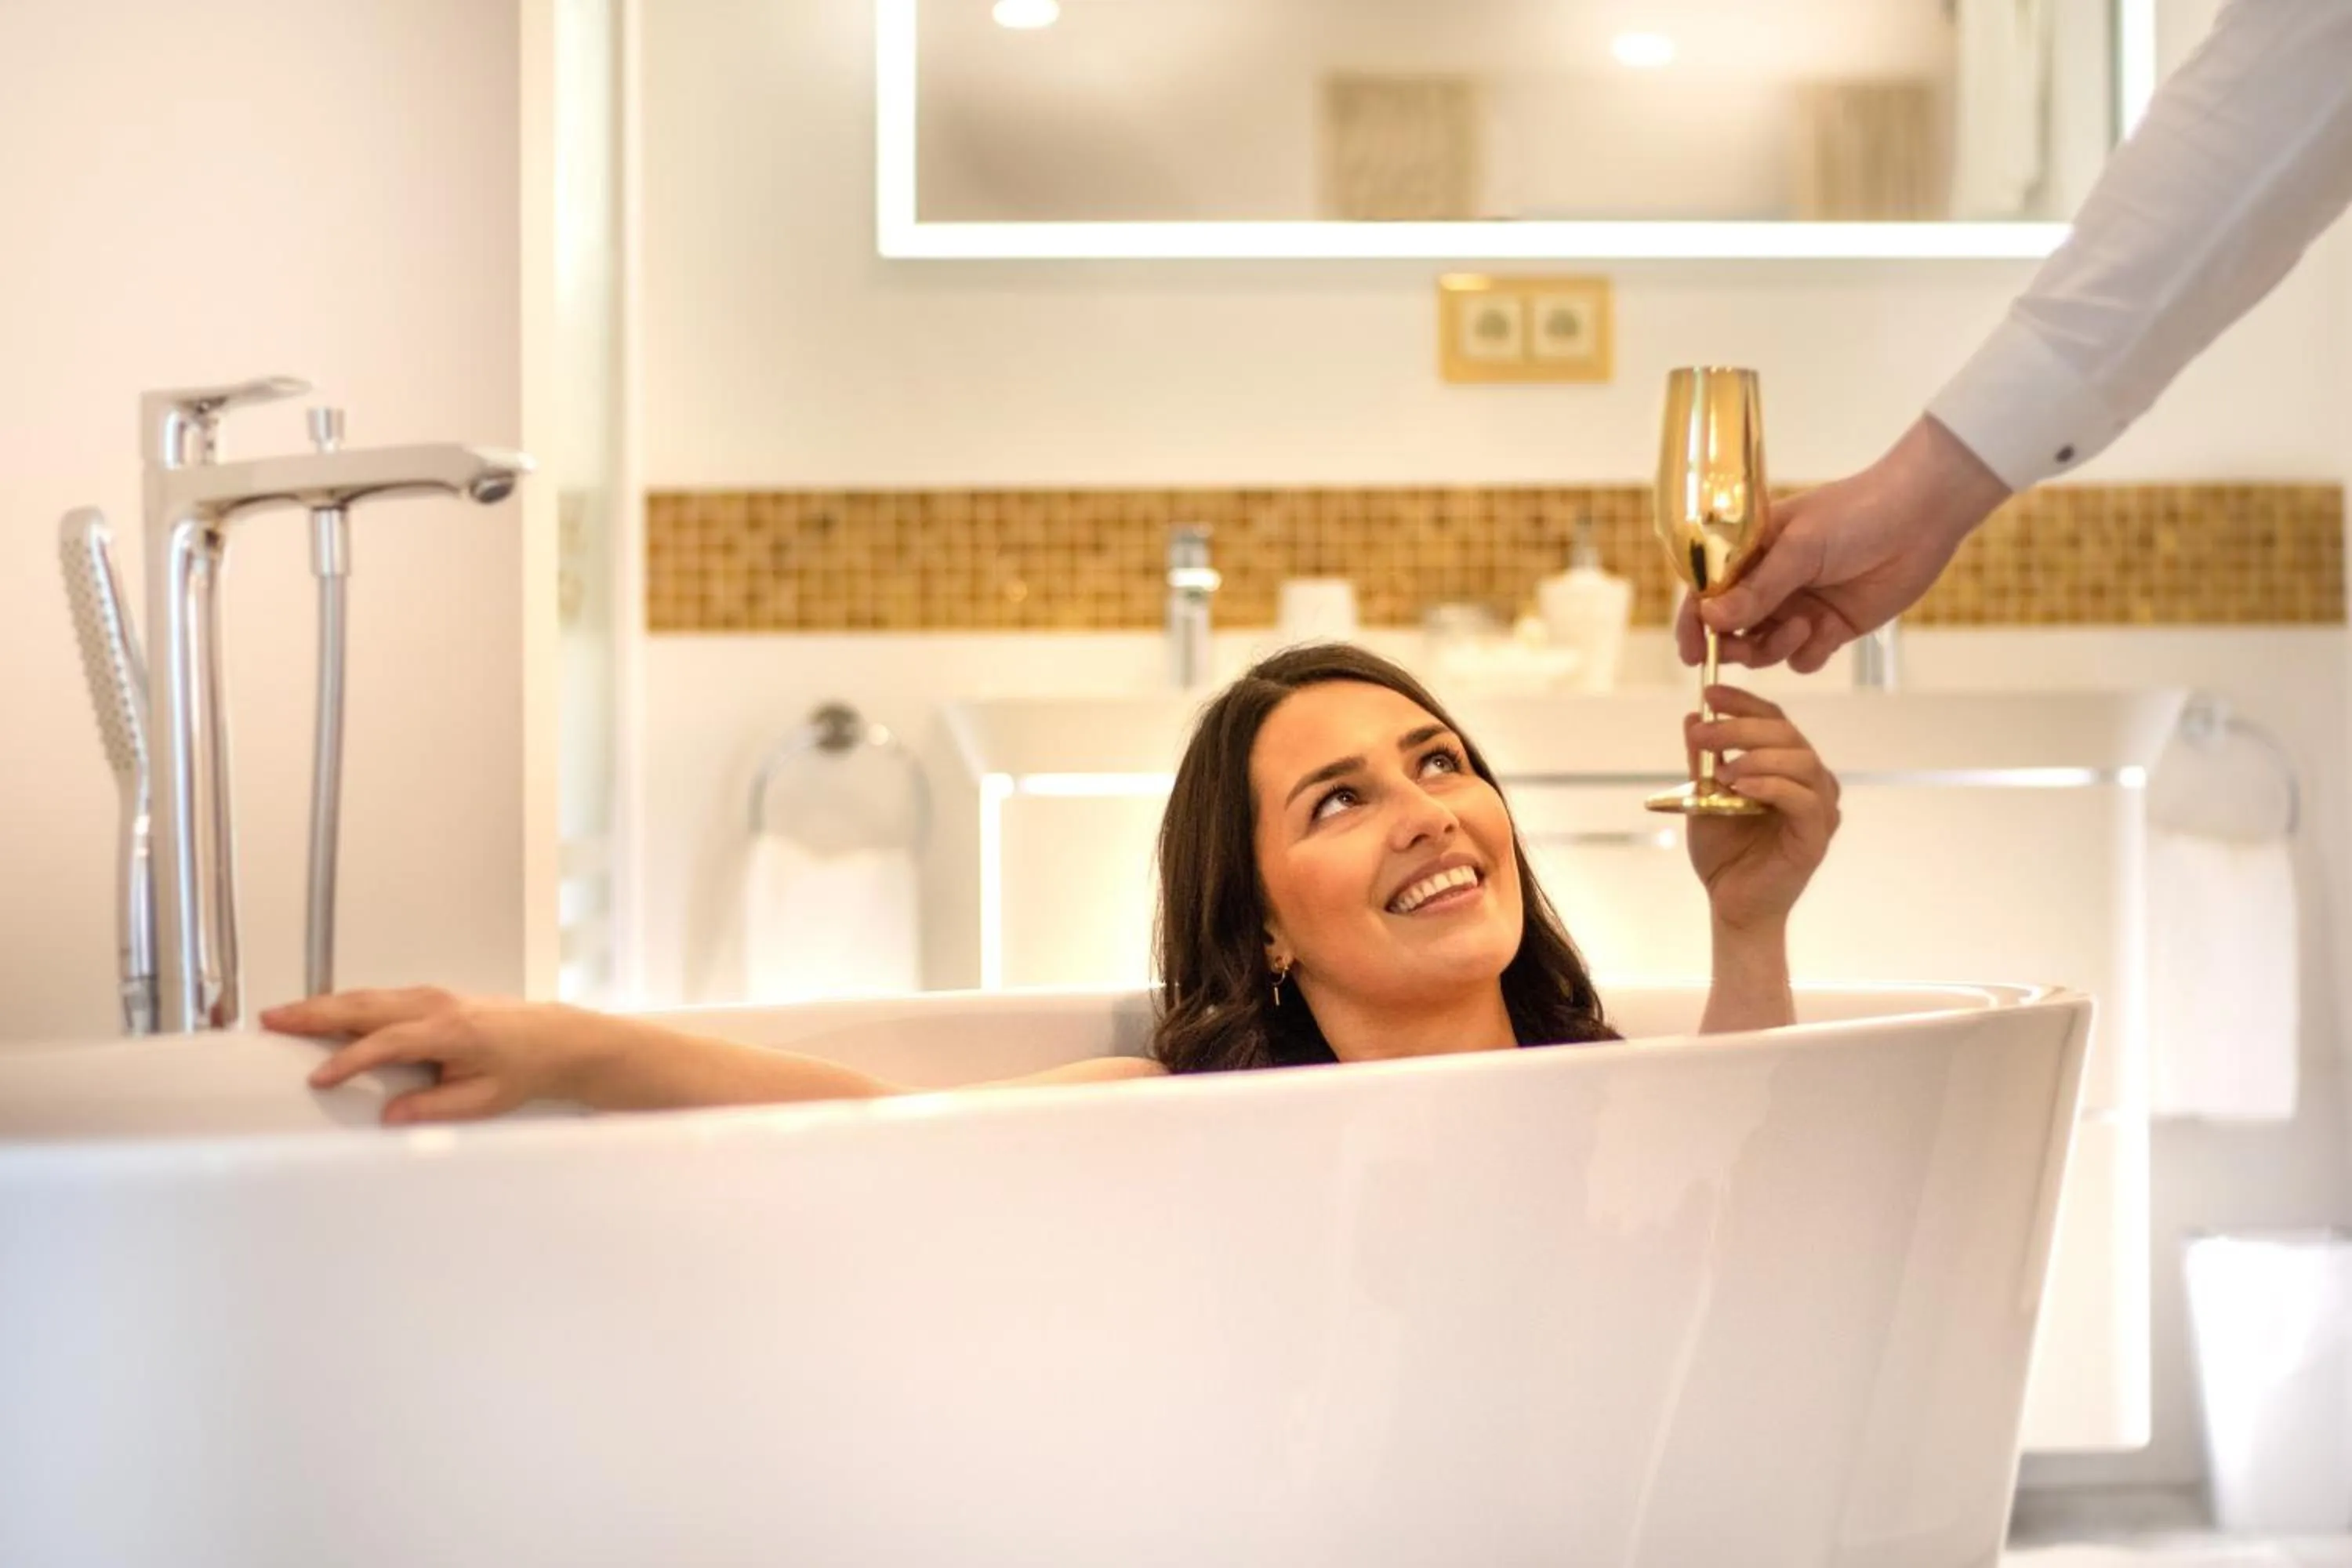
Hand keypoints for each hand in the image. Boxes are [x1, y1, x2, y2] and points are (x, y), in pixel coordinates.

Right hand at [263, 987, 607, 1125]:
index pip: (387, 1042)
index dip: (350, 1060)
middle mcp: (437, 1005)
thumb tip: (391, 1117)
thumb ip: (436, 1108)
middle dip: (314, 1013)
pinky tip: (320, 1013)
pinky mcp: (428, 997)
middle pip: (364, 1006)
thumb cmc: (524, 1066)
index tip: (320, 1078)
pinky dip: (344, 1003)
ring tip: (282, 1015)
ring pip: (366, 997)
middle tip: (272, 1021)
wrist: (554, 1039)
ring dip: (322, 1004)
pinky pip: (378, 998)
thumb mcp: (484, 1099)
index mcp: (451, 1030)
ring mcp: (431, 996)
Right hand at [1674, 415, 2008, 672]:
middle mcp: (1770, 584)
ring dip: (1775, 648)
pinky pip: (1803, 659)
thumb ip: (1757, 589)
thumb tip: (1710, 619)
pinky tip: (1829, 633)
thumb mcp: (1801, 548)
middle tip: (1743, 648)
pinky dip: (1810, 653)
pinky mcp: (1831, 628)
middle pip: (1732, 630)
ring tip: (1804, 626)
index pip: (1708, 592)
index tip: (1691, 651)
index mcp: (1751, 553)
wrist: (1923, 516)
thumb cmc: (1856, 515)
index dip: (1694, 622)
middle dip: (1733, 645)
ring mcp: (1799, 608)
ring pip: (1765, 650)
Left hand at [1682, 688, 1840, 934]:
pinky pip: (1803, 800)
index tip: (1709, 694)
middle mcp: (1812, 782)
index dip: (1743, 702)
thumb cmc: (1724, 853)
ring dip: (1756, 757)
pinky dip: (1771, 786)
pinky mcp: (1816, 836)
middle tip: (1703, 732)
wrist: (1731, 903)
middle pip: (1787, 735)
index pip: (1774, 721)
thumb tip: (1692, 719)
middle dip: (1741, 727)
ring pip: (1802, 762)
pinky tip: (1741, 786)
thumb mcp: (1703, 798)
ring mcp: (1820, 809)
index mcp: (1788, 767)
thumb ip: (1702, 761)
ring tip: (1721, 769)